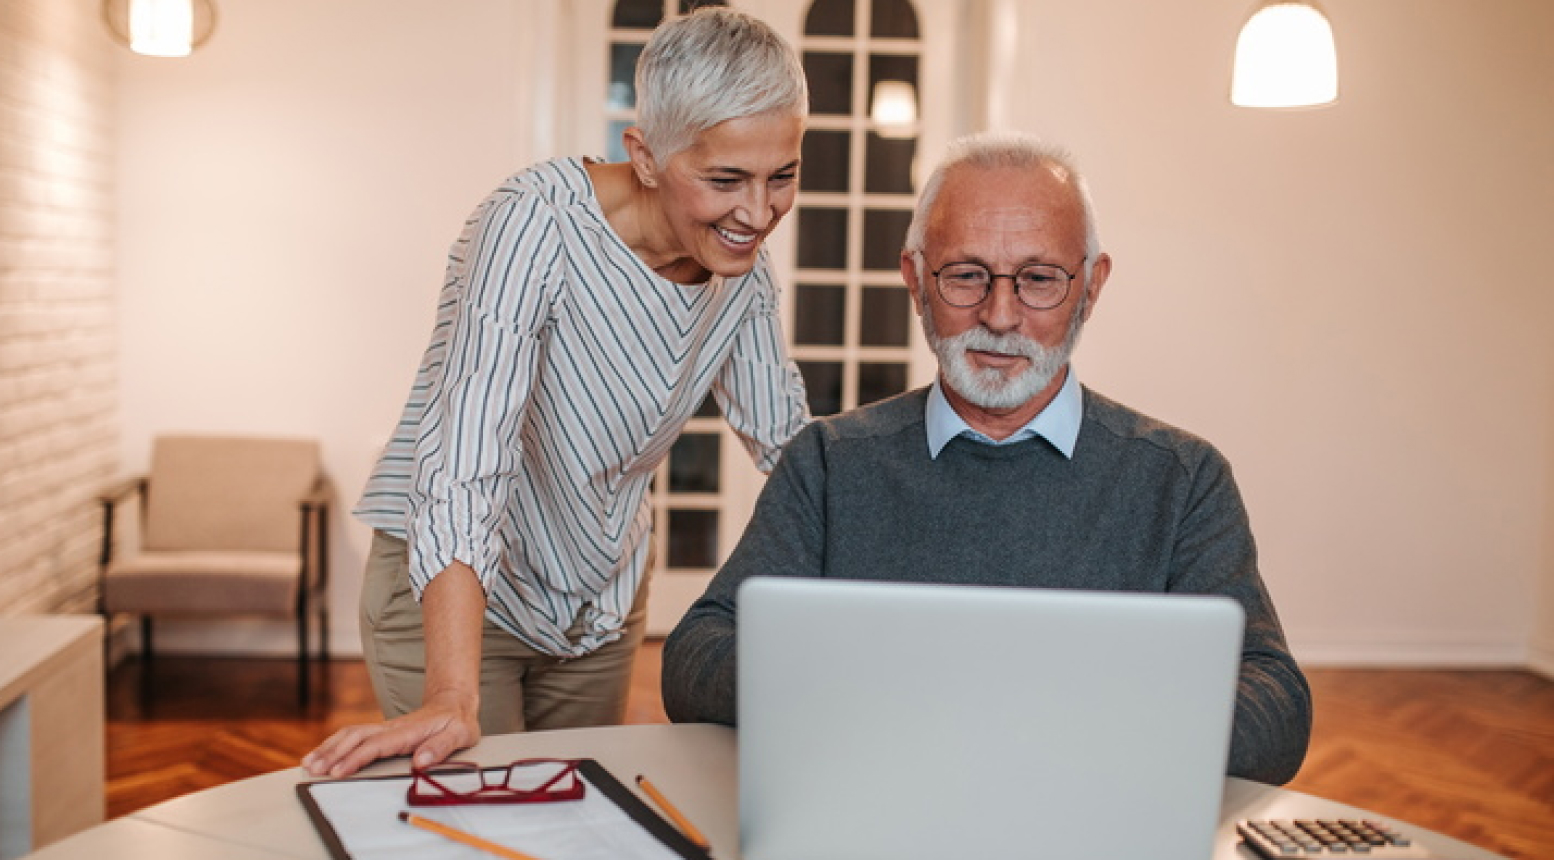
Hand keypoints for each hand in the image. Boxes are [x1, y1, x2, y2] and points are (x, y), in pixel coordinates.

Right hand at [302, 691, 479, 777]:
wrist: (453, 704)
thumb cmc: (456, 722)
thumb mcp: (460, 734)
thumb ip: (442, 747)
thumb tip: (421, 760)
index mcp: (408, 731)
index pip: (376, 745)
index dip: (355, 758)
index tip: (338, 771)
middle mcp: (391, 728)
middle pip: (355, 737)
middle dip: (332, 753)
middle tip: (313, 770)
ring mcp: (384, 729)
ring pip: (350, 735)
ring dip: (329, 748)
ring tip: (309, 764)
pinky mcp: (382, 732)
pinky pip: (354, 736)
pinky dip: (334, 744)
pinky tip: (322, 754)